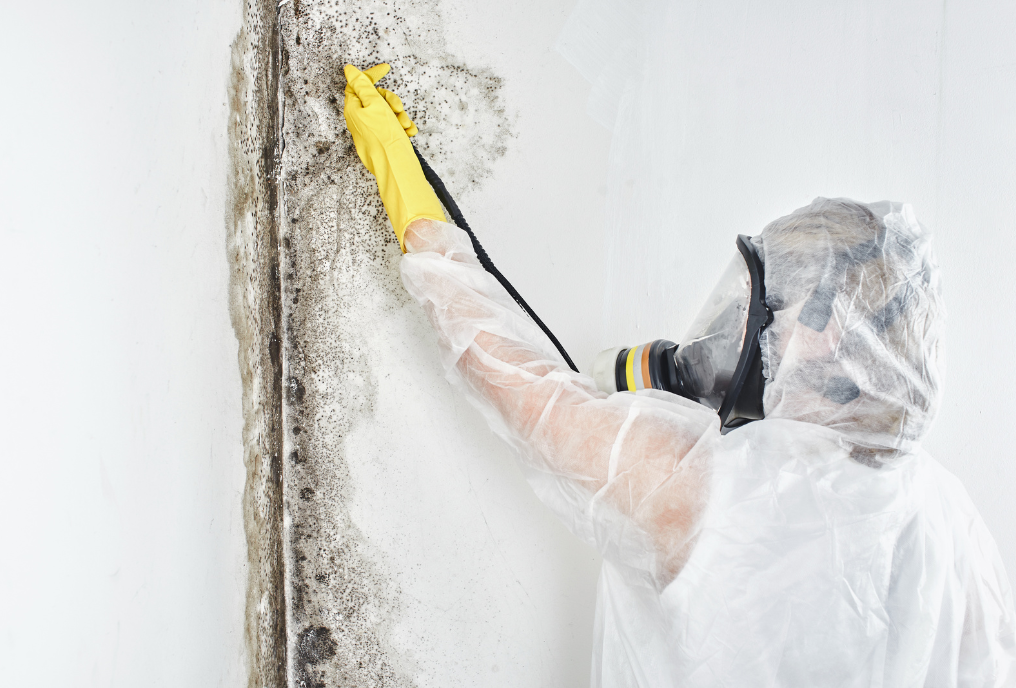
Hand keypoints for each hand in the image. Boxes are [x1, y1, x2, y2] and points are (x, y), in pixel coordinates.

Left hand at [343, 63, 444, 250]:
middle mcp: (360, 120)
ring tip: (406, 126)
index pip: (358, 84)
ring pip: (387, 112)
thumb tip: (349, 70)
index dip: (371, 74)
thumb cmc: (385, 139)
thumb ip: (362, 85)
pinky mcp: (382, 140)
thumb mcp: (375, 105)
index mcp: (353, 110)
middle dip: (391, 101)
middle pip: (375, 98)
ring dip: (400, 115)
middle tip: (398, 110)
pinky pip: (392, 126)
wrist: (396, 168)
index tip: (386, 68)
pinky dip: (402, 127)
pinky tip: (409, 133)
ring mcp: (371, 131)